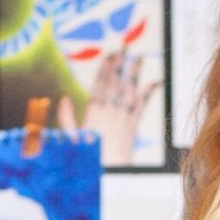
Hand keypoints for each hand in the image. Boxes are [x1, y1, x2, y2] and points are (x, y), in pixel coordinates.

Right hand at [57, 45, 159, 167]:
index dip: (105, 69)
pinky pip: (142, 106)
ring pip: (129, 89)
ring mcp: (123, 117)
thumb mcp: (71, 138)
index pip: (99, 85)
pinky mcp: (134, 126)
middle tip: (124, 46)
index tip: (109, 55)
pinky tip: (155, 81)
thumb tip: (64, 99)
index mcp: (93, 112)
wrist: (108, 174)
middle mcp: (109, 112)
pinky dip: (149, 92)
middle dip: (119, 63)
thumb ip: (66, 118)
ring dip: (134, 72)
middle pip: (115, 82)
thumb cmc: (88, 158)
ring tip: (138, 56)